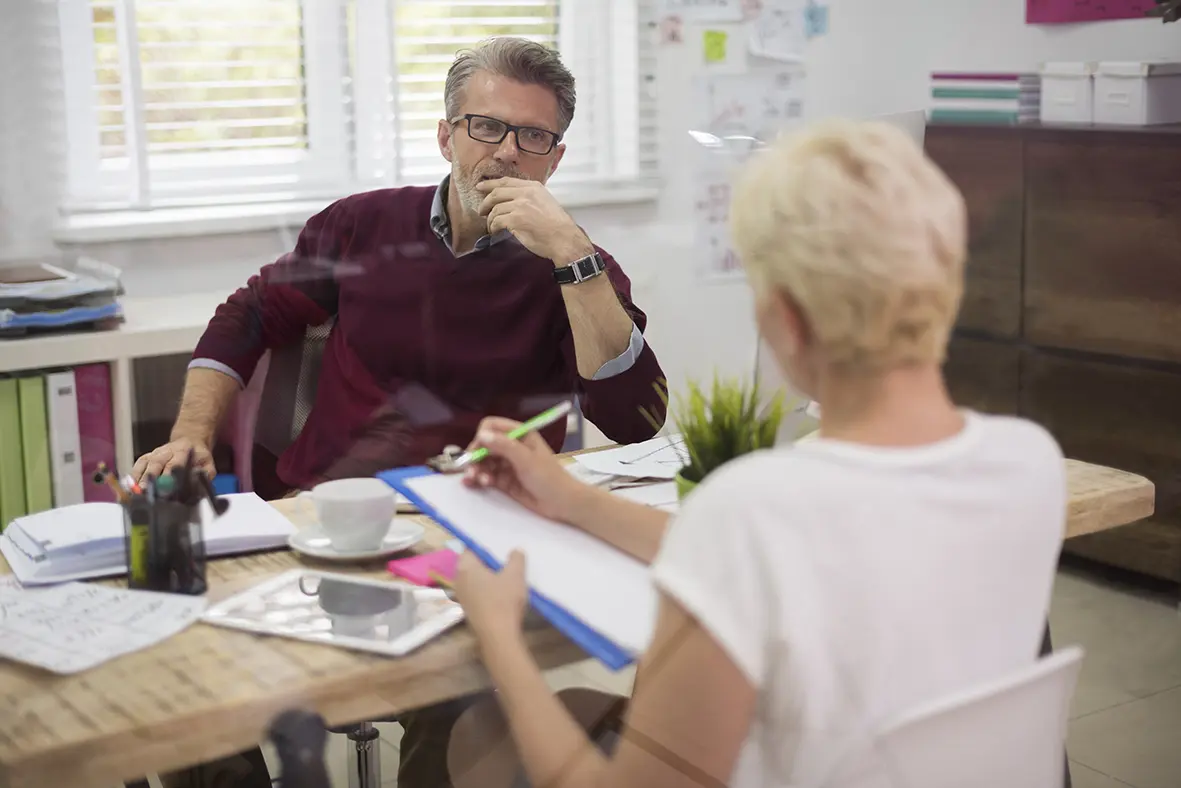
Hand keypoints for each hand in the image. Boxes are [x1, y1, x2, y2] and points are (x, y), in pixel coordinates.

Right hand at [131, 437, 213, 484]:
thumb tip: (200, 482)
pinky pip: (137, 466)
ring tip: (135, 493)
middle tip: (144, 491)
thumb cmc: (197, 457)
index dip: (168, 475)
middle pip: (156, 464)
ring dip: (139, 479)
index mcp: (183, 451)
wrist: (189, 442)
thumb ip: (206, 473)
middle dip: (150, 478)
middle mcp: (166, 451)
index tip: (165, 488)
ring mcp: (154, 454)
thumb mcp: (207, 463)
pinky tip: (130, 488)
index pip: (175, 463)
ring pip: (144, 464)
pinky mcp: (146, 458)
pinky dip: (133, 477)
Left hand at [455, 550, 528, 639]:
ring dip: (488, 576)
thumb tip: (515, 550)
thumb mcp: (515, 575)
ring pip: (475, 579)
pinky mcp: (469, 610)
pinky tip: (502, 592)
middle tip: (506, 558)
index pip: (471, 549)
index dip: (486, 546)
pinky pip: (477, 592)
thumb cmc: (503, 600)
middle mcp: (459, 580)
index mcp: (465, 567)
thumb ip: (516, 558)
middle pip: (473, 564)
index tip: (500, 545)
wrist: (498, 636)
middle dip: (488, 561)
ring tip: (507, 574)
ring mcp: (462, 597)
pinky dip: (487, 589)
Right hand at [463, 417, 587, 521]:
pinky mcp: (504, 481)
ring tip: (475, 480)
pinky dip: (478, 478)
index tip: (478, 450)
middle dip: (475, 456)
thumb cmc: (548, 477)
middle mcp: (511, 447)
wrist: (562, 503)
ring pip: (483, 462)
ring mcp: (507, 464)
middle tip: (471, 469)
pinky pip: (486, 476)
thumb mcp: (526, 459)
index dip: (482, 436)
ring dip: (476, 469)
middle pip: (484, 445)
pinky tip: (473, 484)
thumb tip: (481, 435)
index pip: (492, 426)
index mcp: (520, 435)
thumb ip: (504, 446)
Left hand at [476, 178, 591, 263]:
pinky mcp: (515, 219)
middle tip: (481, 210)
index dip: (490, 184)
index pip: (506, 181)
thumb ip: (530, 198)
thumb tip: (513, 201)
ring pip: (495, 209)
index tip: (480, 186)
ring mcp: (519, 206)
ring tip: (491, 226)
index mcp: (533, 187)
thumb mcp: (545, 202)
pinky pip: (496, 221)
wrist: (564, 238)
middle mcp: (525, 193)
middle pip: (496, 193)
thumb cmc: (557, 225)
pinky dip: (493, 227)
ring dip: (490, 219)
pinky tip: (495, 231)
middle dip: (485, 202)